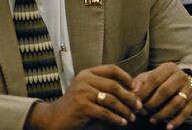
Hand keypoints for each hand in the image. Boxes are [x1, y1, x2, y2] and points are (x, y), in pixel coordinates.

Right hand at [26, 65, 141, 129]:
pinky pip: (105, 112)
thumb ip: (103, 86)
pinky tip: (122, 122)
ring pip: (111, 100)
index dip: (126, 77)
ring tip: (132, 117)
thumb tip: (131, 89)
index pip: (112, 69)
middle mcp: (85, 80)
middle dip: (129, 97)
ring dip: (125, 110)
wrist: (53, 119)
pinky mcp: (82, 106)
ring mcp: (83, 92)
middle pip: (114, 86)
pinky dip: (116, 118)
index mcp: (87, 73)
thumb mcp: (87, 90)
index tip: (135, 88)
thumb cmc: (74, 105)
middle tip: (139, 106)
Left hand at [132, 63, 191, 129]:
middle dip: (152, 104)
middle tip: (143, 112)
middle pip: (166, 90)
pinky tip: (168, 127)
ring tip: (152, 120)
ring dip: (163, 113)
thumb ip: (140, 83)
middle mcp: (180, 76)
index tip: (135, 103)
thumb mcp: (150, 76)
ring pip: (177, 102)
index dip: (144, 92)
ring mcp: (188, 88)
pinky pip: (186, 112)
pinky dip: (177, 120)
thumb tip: (133, 92)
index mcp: (168, 68)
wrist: (181, 81)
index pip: (154, 79)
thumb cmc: (160, 80)